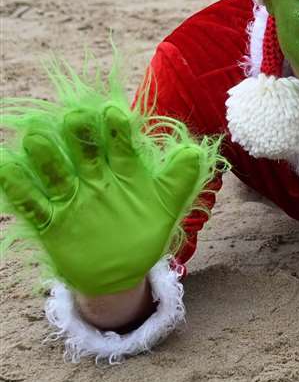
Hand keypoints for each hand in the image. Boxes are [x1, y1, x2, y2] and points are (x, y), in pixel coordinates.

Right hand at [0, 86, 217, 296]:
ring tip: (36, 137)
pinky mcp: (50, 222)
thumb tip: (196, 151)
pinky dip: (18, 188)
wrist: (121, 270)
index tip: (113, 112)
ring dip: (45, 157)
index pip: (119, 144)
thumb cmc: (145, 229)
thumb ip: (179, 178)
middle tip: (73, 116)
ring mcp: (70, 199)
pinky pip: (32, 204)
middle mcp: (93, 179)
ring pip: (55, 173)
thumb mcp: (167, 204)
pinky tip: (6, 168)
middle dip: (78, 135)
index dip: (116, 129)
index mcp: (123, 170)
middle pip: (84, 152)